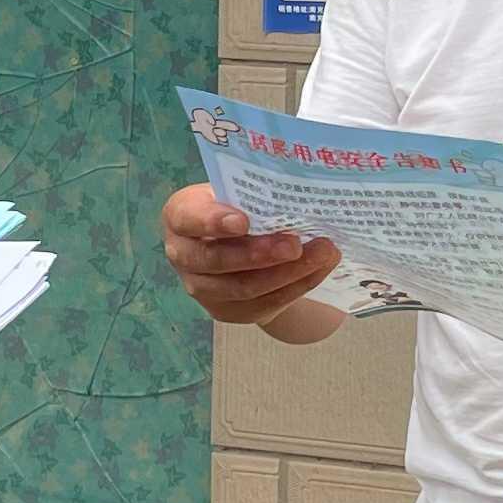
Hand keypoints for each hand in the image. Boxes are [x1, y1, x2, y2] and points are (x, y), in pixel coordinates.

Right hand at [163, 183, 344, 326]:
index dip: (213, 222)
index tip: (243, 221)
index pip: (188, 218)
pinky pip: (263, 304)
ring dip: (287, 273)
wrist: (238, 243)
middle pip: (216, 260)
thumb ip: (255, 195)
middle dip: (259, 254)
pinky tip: (319, 269)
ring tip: (322, 254)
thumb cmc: (238, 206)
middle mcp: (183, 255)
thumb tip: (300, 197)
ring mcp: (203, 288)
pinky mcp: (227, 311)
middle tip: (295, 244)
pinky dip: (296, 286)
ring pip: (244, 288)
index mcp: (181, 216)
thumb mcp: (238, 192)